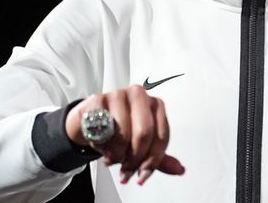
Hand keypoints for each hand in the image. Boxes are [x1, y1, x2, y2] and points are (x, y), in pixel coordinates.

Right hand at [65, 85, 184, 184]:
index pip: (162, 135)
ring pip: (122, 135)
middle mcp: (139, 95)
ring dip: (116, 155)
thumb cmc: (117, 131)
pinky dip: (101, 146)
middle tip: (127, 170)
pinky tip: (101, 146)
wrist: (87, 122)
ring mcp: (118, 95)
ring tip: (112, 157)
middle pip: (144, 133)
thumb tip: (180, 170)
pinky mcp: (98, 100)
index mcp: (155, 104)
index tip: (143, 173)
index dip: (153, 159)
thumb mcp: (140, 145)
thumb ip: (158, 157)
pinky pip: (102, 132)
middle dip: (135, 158)